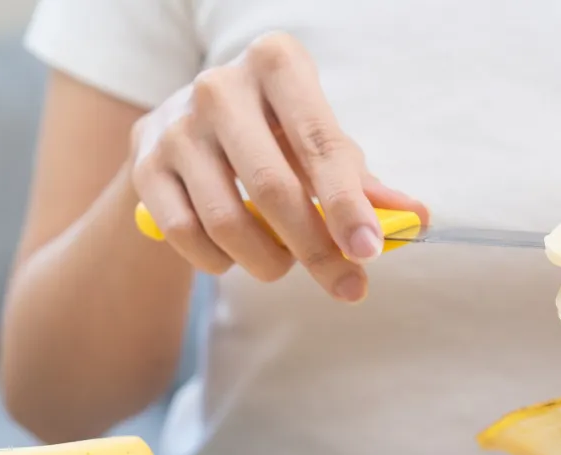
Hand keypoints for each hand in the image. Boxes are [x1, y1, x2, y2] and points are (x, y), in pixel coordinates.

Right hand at [130, 31, 426, 301]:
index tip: (369, 251)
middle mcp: (220, 86)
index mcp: (276, 63)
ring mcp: (176, 126)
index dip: (347, 204)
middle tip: (347, 285)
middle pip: (274, 188)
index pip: (320, 143)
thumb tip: (416, 220)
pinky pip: (187, 235)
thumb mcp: (319, 143)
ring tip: (284, 265)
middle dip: (316, 250)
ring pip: (227, 220)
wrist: (186, 131)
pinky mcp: (145, 165)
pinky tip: (235, 258)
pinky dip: (219, 262)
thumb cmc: (273, 135)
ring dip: (268, 262)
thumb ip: (363, 183)